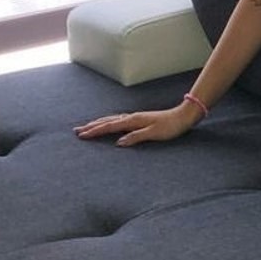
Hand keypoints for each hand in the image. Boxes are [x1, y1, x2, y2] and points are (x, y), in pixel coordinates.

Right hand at [74, 102, 198, 146]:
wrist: (183, 116)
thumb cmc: (170, 127)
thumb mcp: (154, 134)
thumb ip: (136, 137)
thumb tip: (118, 143)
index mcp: (133, 121)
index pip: (109, 126)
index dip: (95, 131)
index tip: (82, 135)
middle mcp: (132, 117)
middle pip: (107, 121)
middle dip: (92, 126)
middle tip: (77, 130)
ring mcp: (135, 118)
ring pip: (112, 119)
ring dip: (99, 123)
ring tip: (87, 126)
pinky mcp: (139, 120)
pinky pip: (118, 120)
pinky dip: (109, 122)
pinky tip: (108, 124)